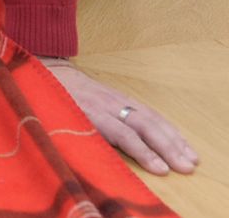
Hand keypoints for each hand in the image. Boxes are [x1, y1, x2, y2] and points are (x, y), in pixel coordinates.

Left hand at [39, 55, 197, 174]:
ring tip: (190, 157)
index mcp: (89, 111)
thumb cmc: (49, 101)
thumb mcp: (55, 118)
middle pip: (143, 125)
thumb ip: (75, 135)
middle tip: (185, 166)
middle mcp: (107, 103)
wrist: (50, 70)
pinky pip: (148, 111)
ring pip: (150, 117)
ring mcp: (117, 97)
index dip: (142, 151)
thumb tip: (92, 159)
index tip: (161, 169)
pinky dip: (167, 126)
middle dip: (167, 147)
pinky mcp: (122, 96)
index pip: (122, 133)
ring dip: (173, 138)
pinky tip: (179, 139)